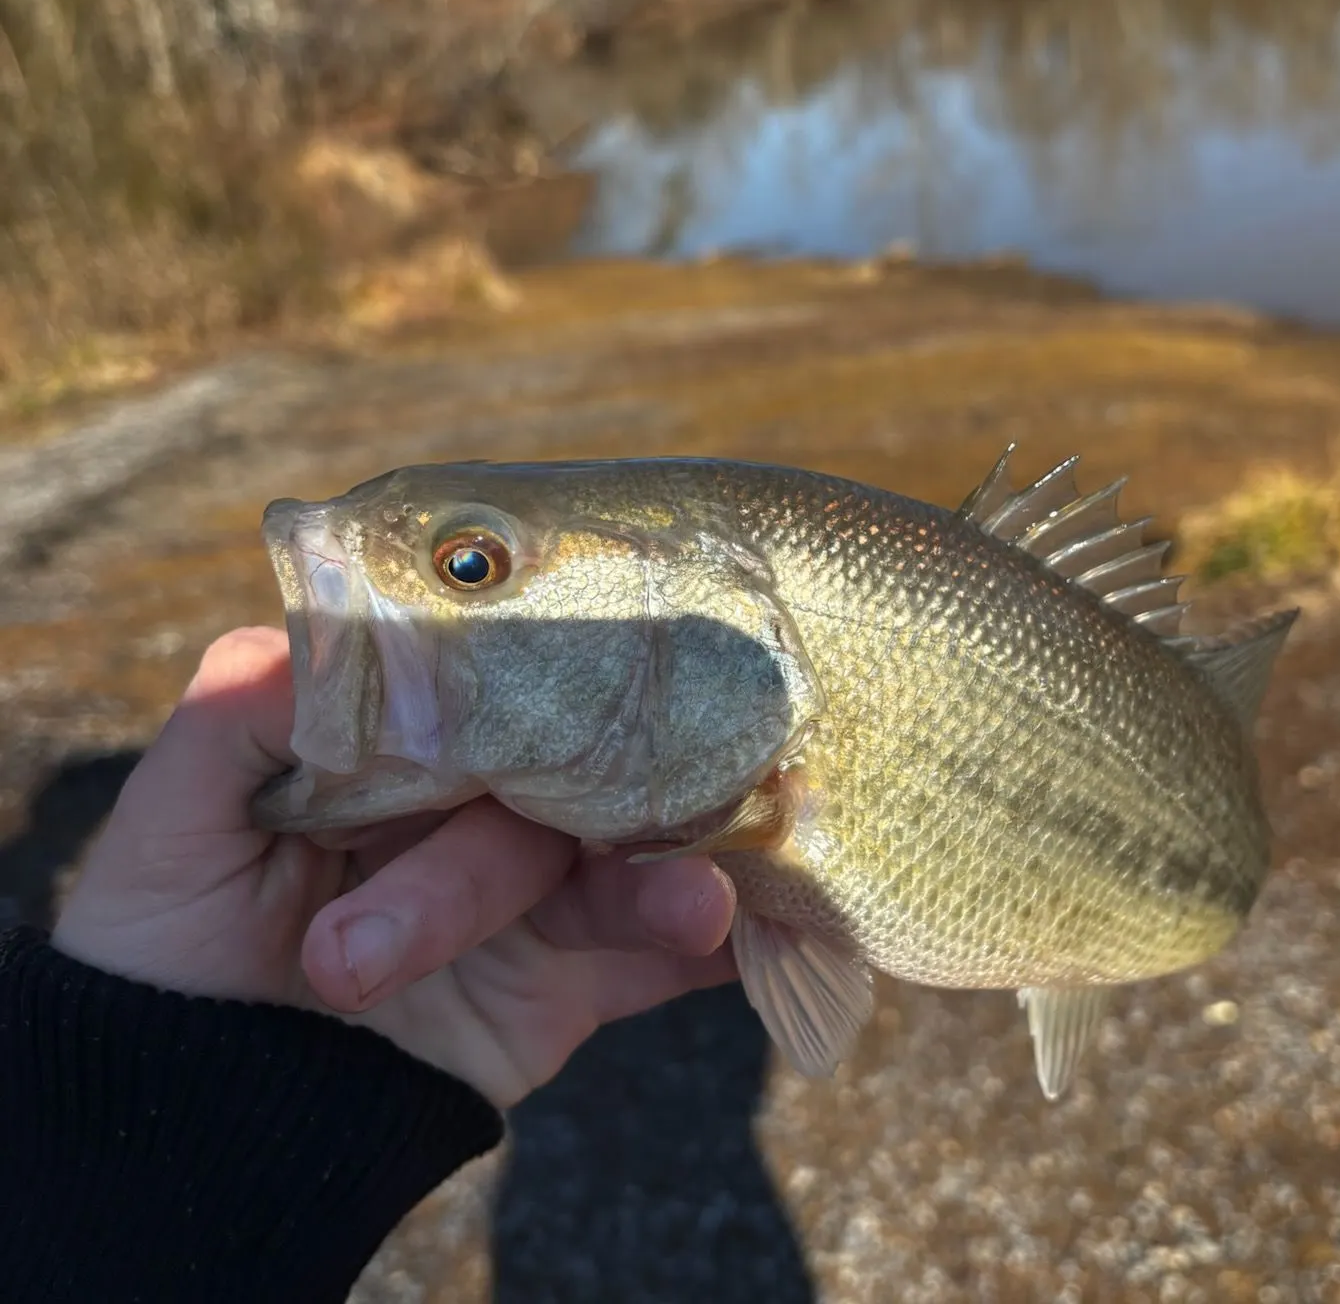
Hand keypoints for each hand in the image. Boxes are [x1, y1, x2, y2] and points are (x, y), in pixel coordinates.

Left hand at [51, 627, 738, 1107]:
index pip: (491, 681)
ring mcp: (532, 891)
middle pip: (560, 777)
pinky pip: (657, 963)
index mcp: (408, 741)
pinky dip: (715, 949)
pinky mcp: (566, 982)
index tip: (595, 650)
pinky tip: (761, 935)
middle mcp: (484, 799)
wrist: (204, 1116)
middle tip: (552, 851)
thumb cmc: (171, 940)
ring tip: (699, 907)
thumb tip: (308, 631)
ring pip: (618, 866)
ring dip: (669, 878)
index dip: (542, 670)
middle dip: (551, 826)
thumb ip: (231, 721)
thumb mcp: (170, 826)